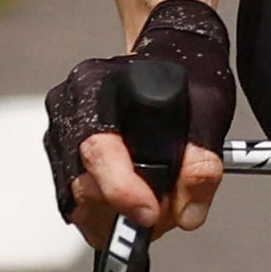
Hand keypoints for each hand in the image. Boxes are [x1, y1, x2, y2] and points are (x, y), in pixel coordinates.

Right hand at [45, 0, 238, 248]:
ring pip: (75, 200)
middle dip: (124, 212)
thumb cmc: (188, 73)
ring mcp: (61, 131)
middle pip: (82, 184)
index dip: (122, 190)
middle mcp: (70, 107)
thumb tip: (188, 213)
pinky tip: (134, 204)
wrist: (172, 53)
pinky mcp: (62, 154)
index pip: (98, 148)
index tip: (151, 213)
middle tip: (166, 214)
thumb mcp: (209, 107)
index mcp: (97, 85)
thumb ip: (202, 160)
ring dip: (115, 218)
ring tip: (155, 210)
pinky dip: (105, 213)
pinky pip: (76, 201)